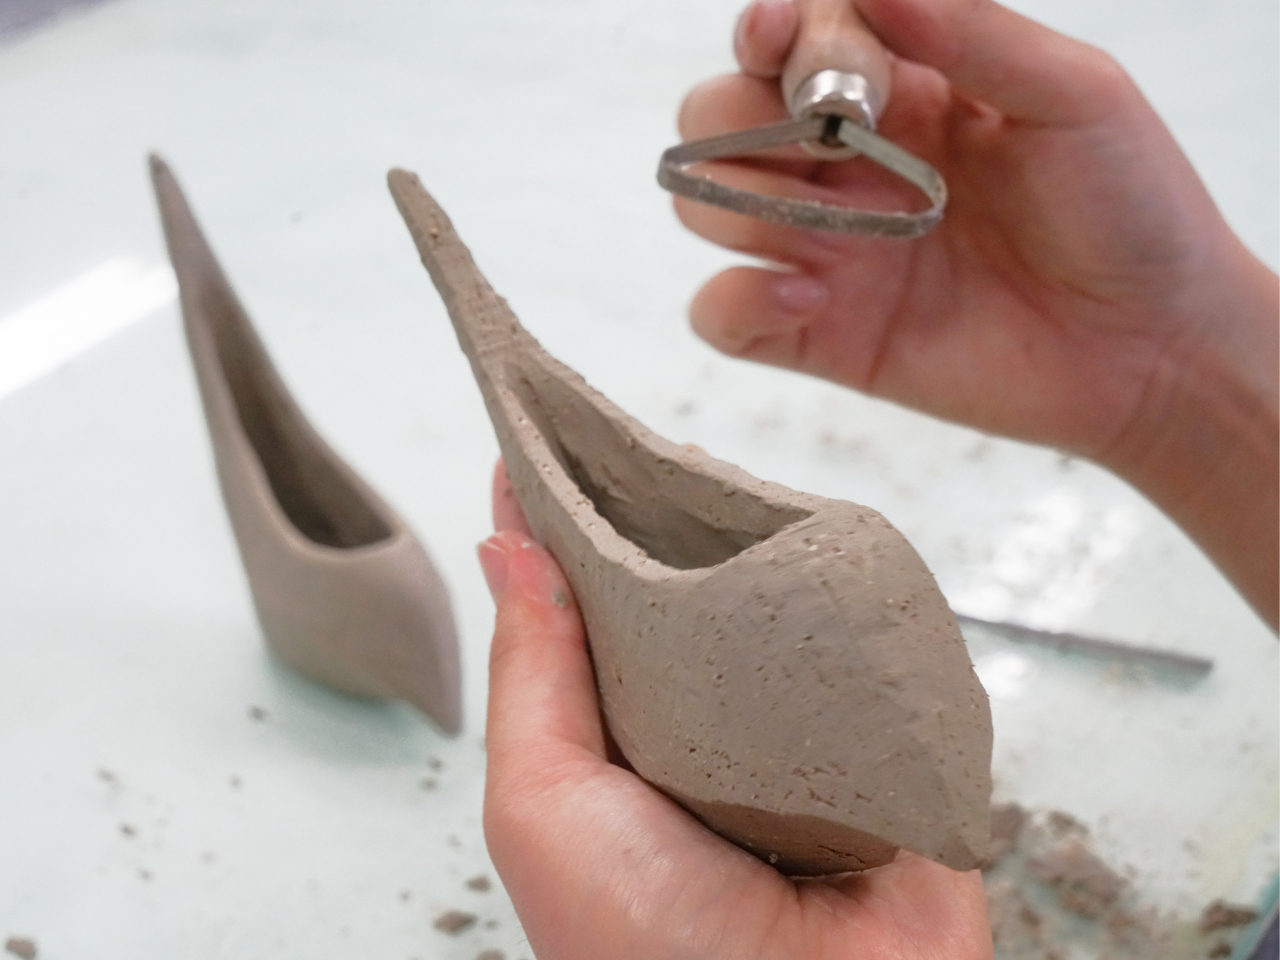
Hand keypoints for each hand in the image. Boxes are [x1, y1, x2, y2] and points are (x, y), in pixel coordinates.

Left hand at [477, 463, 991, 959]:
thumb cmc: (648, 946)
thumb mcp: (545, 805)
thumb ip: (530, 676)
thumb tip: (503, 549)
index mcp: (614, 746)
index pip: (580, 611)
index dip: (557, 529)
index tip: (539, 442)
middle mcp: (698, 733)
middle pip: (674, 600)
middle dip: (655, 522)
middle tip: (637, 437)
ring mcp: (791, 734)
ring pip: (769, 613)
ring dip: (750, 550)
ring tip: (718, 471)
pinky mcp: (879, 739)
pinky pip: (865, 649)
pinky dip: (848, 599)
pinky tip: (821, 540)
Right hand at [677, 0, 1277, 626]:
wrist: (1152, 350)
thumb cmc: (1130, 209)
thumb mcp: (1073, 93)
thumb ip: (969, 32)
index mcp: (901, 92)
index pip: (787, 43)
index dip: (768, 33)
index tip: (778, 38)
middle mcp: (846, 167)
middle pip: (716, 119)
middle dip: (741, 120)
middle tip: (834, 149)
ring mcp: (825, 251)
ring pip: (704, 205)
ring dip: (742, 204)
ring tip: (832, 231)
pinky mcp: (817, 335)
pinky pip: (720, 314)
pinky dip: (737, 300)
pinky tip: (808, 297)